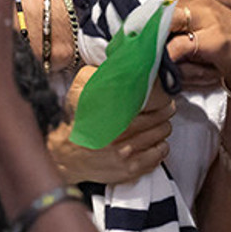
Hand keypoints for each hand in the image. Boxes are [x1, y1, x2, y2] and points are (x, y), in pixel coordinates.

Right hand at [48, 70, 173, 184]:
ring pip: (160, 137)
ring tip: (161, 123)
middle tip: (166, 107)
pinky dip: (160, 148)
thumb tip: (117, 61)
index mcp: (112, 111)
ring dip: (163, 129)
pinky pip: (156, 157)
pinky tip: (157, 142)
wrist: (64, 153)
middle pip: (158, 120)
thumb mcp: (80, 87)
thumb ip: (99, 73)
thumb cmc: (74, 119)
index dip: (160, 97)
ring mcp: (126, 153)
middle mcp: (120, 133)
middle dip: (165, 112)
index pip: (149, 102)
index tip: (163, 94)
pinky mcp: (129, 170)